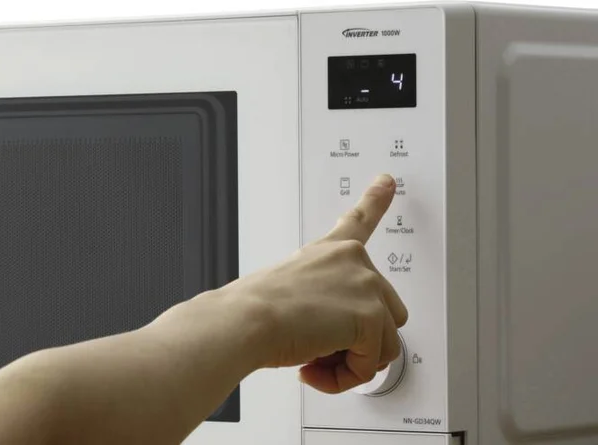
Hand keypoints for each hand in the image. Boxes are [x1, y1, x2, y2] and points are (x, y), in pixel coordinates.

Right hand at [219, 174, 407, 393]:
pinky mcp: (372, 315)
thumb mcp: (290, 292)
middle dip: (360, 340)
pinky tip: (317, 368)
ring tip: (318, 363)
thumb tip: (334, 335)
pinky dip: (348, 376)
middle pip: (386, 311)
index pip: (359, 220)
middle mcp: (353, 260)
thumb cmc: (254, 310)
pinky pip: (373, 362)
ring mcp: (365, 284)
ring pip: (385, 341)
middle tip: (326, 352)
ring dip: (353, 361)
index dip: (375, 199)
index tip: (387, 181)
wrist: (244, 321)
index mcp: (330, 251)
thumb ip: (323, 303)